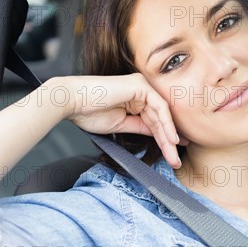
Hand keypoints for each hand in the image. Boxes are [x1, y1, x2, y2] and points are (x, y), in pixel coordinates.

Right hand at [59, 73, 188, 168]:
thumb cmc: (88, 112)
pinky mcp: (141, 86)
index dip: (164, 139)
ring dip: (169, 137)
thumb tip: (157, 136)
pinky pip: (159, 107)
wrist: (71, 102)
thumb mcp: (121, 124)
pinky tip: (170, 139)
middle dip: (169, 142)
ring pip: (162, 115)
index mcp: (135, 98)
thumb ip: (140, 127)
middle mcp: (140, 90)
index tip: (173, 154)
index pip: (154, 121)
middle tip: (176, 161)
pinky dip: (166, 124)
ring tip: (174, 156)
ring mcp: (141, 86)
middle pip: (160, 120)